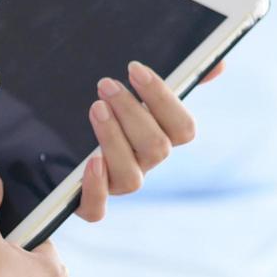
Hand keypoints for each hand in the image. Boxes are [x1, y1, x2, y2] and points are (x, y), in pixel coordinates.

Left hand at [77, 60, 223, 220]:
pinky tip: (89, 162)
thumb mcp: (136, 95)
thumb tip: (217, 66)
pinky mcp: (89, 202)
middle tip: (105, 84)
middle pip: (157, 148)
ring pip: (131, 177)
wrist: (58, 142)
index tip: (134, 68)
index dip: (162, 98)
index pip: (184, 129)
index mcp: (162, 137)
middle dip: (132, 112)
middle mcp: (145, 164)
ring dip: (113, 139)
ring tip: (95, 107)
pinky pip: (97, 210)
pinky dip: (95, 188)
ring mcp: (118, 184)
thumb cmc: (109, 114)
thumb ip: (173, 82)